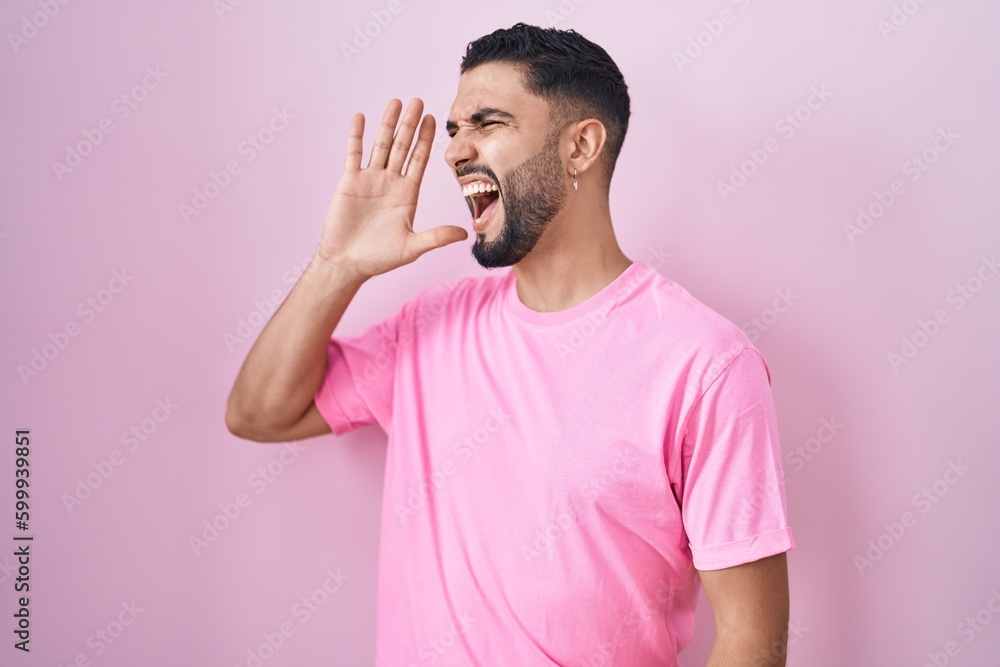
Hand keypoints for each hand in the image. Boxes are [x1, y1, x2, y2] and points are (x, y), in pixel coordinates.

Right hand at [316, 98, 467, 280]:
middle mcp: (391, 182)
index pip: (420, 160)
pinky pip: (354, 154)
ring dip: (387, 124)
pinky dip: (356, 136)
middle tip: (418, 101)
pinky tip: (360, 118)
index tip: (434, 119)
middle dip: (410, 124)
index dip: (426, 140)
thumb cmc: (379, 258)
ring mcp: (370, 179)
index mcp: (407, 194)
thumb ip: (436, 237)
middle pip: (403, 146)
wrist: (347, 262)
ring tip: (395, 102)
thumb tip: (464, 234)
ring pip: (381, 145)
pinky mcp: (350, 181)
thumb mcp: (411, 248)